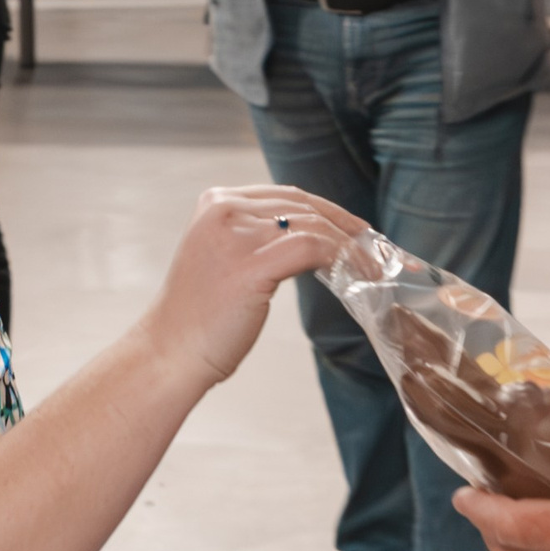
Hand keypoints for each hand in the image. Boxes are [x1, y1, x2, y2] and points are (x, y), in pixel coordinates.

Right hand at [147, 183, 360, 389]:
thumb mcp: (225, 261)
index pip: (287, 197)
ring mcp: (236, 234)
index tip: (359, 233)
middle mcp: (224, 209)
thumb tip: (313, 240)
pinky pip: (314, 248)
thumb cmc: (200, 320)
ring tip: (375, 271)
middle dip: (348, 227)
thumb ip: (257, 240)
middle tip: (380, 251)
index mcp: (216, 203)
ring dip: (352, 248)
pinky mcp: (250, 263)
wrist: (169, 354)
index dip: (330, 213)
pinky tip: (358, 279)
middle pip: (304, 206)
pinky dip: (343, 260)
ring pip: (314, 225)